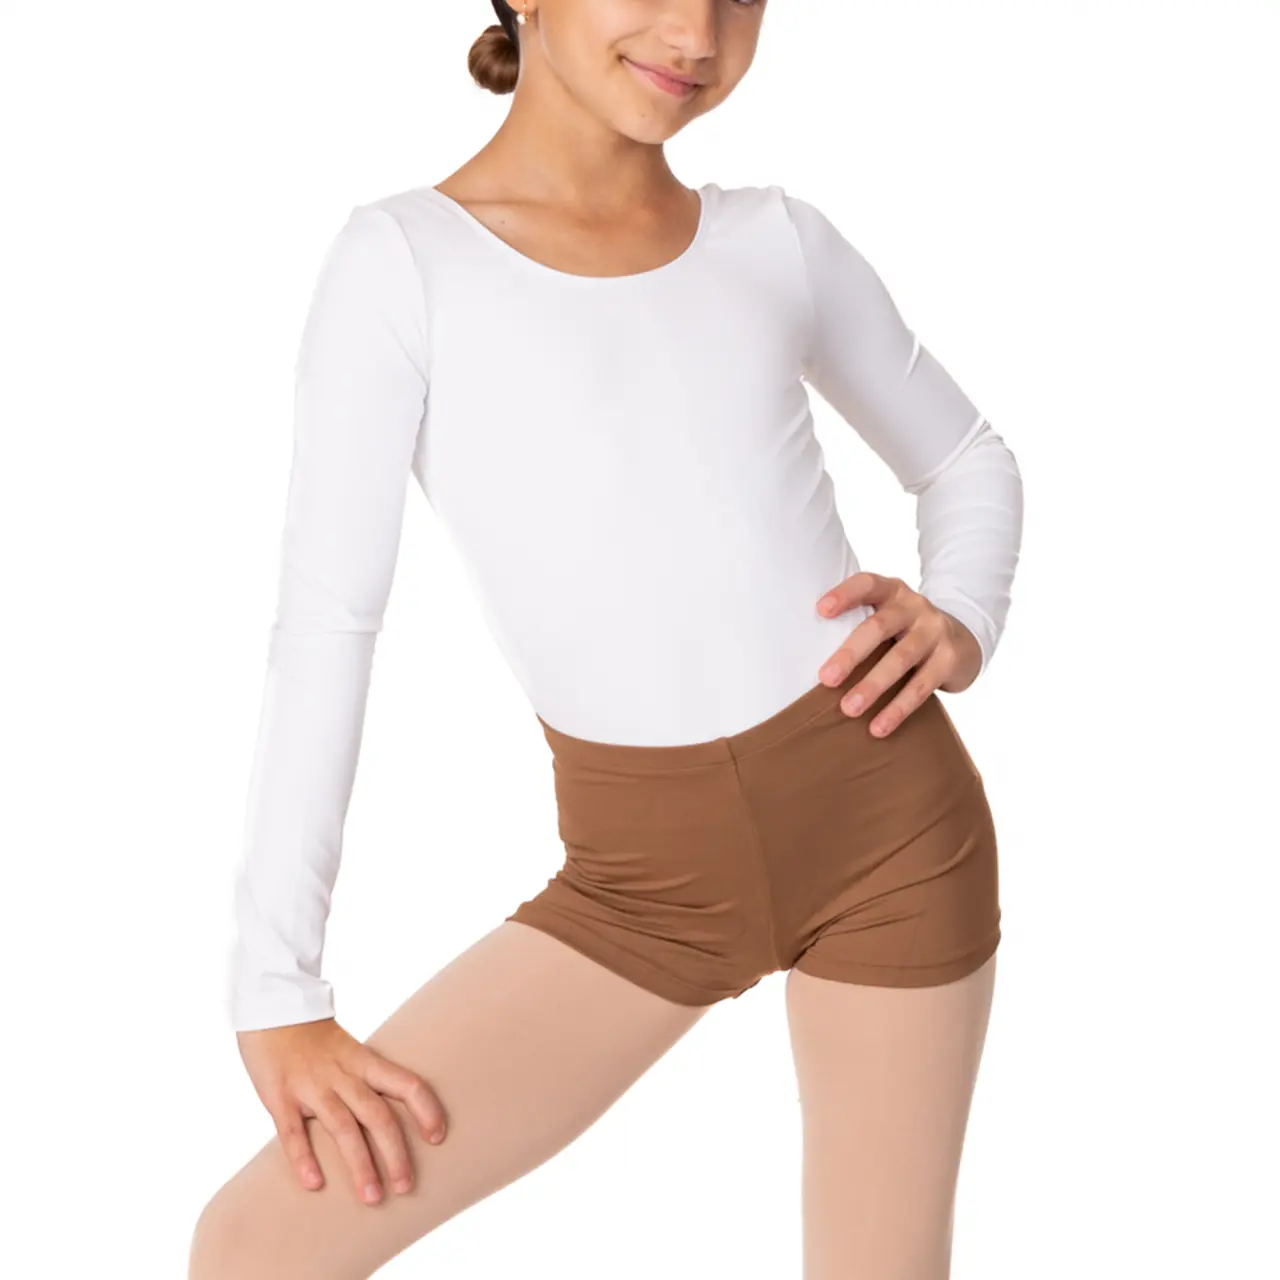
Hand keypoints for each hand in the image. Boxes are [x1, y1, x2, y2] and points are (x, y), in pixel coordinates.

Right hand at [236, 1016, 446, 1204]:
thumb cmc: (315, 1037)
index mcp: (364, 1061)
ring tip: (372, 1197)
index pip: (406, 1084)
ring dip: (360, 1165)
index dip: (426, 1110)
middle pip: (378, 1116)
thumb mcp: (350, 1050)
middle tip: (406, 1187)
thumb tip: (392, 1114)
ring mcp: (312, 1086)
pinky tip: (314, 1183)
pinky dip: (303, 1158)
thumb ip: (367, 1079)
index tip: (438, 1137)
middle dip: (396, 1154)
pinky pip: (293, 1132)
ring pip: (343, 1129)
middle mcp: (343, 1075)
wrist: (272, 1010)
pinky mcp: (280, 1097)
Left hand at [815, 572, 981, 736]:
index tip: (820, 610)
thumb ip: (859, 626)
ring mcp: (935, 631)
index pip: (867, 584)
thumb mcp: (888, 618)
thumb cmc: (906, 631)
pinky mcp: (950, 659)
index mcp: (892, 592)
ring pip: (900, 659)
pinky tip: (879, 727)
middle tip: (825, 679)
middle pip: (879, 627)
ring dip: (872, 686)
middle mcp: (915, 607)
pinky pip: (921, 686)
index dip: (845, 594)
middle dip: (851, 653)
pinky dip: (898, 709)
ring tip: (849, 709)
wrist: (964, 641)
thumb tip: (803, 660)